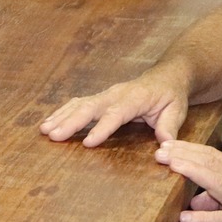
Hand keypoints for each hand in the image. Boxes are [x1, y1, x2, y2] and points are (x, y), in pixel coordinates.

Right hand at [40, 65, 190, 145]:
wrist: (167, 76)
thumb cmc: (171, 96)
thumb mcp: (177, 111)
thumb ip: (169, 127)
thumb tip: (165, 144)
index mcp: (135, 98)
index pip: (116, 114)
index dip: (102, 128)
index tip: (88, 143)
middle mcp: (115, 94)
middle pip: (90, 107)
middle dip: (70, 122)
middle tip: (53, 135)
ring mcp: (105, 95)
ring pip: (79, 104)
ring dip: (61, 117)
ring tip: (44, 130)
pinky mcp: (99, 98)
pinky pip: (77, 104)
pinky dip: (62, 113)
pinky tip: (49, 123)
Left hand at [154, 140, 221, 221]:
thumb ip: (216, 199)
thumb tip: (193, 203)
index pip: (211, 156)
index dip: (188, 148)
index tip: (167, 143)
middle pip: (210, 163)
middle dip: (184, 154)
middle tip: (160, 148)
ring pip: (215, 182)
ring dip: (191, 172)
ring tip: (170, 165)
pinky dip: (203, 218)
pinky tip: (185, 218)